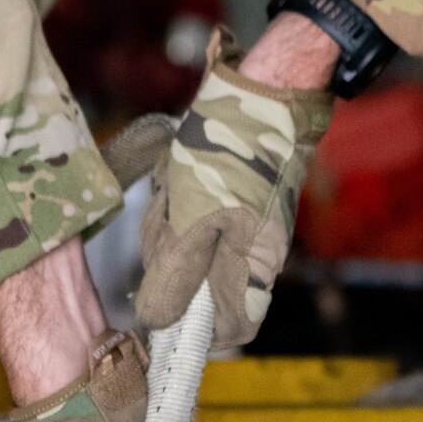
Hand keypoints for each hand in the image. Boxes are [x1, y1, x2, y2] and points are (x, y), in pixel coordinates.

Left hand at [135, 26, 333, 349]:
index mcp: (253, 269)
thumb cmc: (229, 152)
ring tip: (172, 191)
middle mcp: (256, 256)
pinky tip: (177, 178)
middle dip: (172, 265)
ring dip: (171, 230)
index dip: (195, 331)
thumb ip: (174, 277)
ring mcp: (247, 229)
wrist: (264, 90)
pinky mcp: (236, 204)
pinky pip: (197, 221)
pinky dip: (179, 207)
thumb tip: (158, 323)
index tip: (161, 306)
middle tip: (165, 223)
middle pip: (203, 291)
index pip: (231, 330)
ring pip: (195, 253)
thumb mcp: (189, 219)